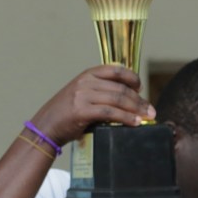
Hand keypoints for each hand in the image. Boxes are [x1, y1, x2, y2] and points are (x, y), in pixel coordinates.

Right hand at [29, 64, 155, 146]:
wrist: (46, 126)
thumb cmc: (66, 115)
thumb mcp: (82, 96)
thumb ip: (100, 94)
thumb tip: (127, 101)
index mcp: (87, 75)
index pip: (116, 70)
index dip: (132, 78)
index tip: (141, 88)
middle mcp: (85, 82)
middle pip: (120, 88)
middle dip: (139, 100)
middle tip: (150, 110)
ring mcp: (83, 95)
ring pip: (118, 99)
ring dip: (136, 109)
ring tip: (147, 118)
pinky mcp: (82, 111)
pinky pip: (110, 113)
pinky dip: (125, 118)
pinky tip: (134, 123)